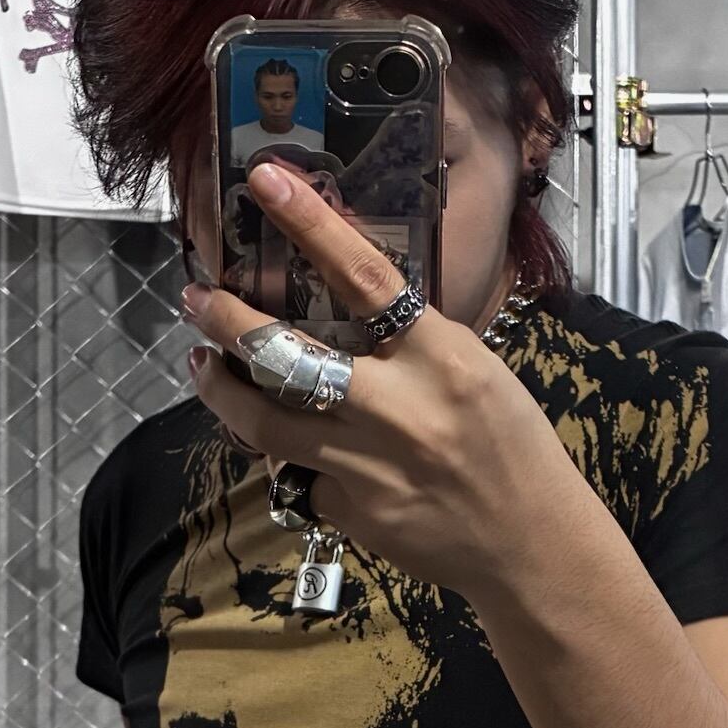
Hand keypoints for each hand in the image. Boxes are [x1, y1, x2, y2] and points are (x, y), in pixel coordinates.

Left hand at [180, 161, 587, 597]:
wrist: (529, 546)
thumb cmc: (512, 448)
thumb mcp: (477, 374)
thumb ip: (413, 343)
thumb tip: (346, 307)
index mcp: (442, 358)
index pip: (365, 276)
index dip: (310, 224)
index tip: (265, 181)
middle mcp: (398, 408)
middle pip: (287, 353)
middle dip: (228, 321)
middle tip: (197, 298)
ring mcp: (366, 466)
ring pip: (264, 421)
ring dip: (223, 389)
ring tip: (205, 365)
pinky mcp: (348, 512)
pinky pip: (299, 474)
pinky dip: (289, 457)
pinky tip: (290, 449)